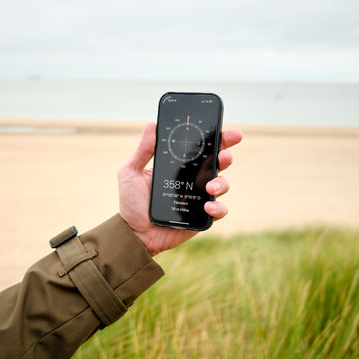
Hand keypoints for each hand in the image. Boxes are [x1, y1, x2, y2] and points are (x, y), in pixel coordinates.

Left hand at [118, 122, 242, 255]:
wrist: (134, 233)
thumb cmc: (132, 203)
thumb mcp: (131, 173)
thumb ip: (142, 151)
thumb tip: (151, 125)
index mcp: (179, 165)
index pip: (201, 148)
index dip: (216, 138)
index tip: (226, 131)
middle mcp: (193, 179)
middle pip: (217, 162)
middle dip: (226, 155)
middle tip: (225, 156)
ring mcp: (199, 197)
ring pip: (222, 184)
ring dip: (222, 182)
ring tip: (210, 186)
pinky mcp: (201, 217)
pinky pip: (219, 210)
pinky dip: (218, 207)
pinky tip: (208, 206)